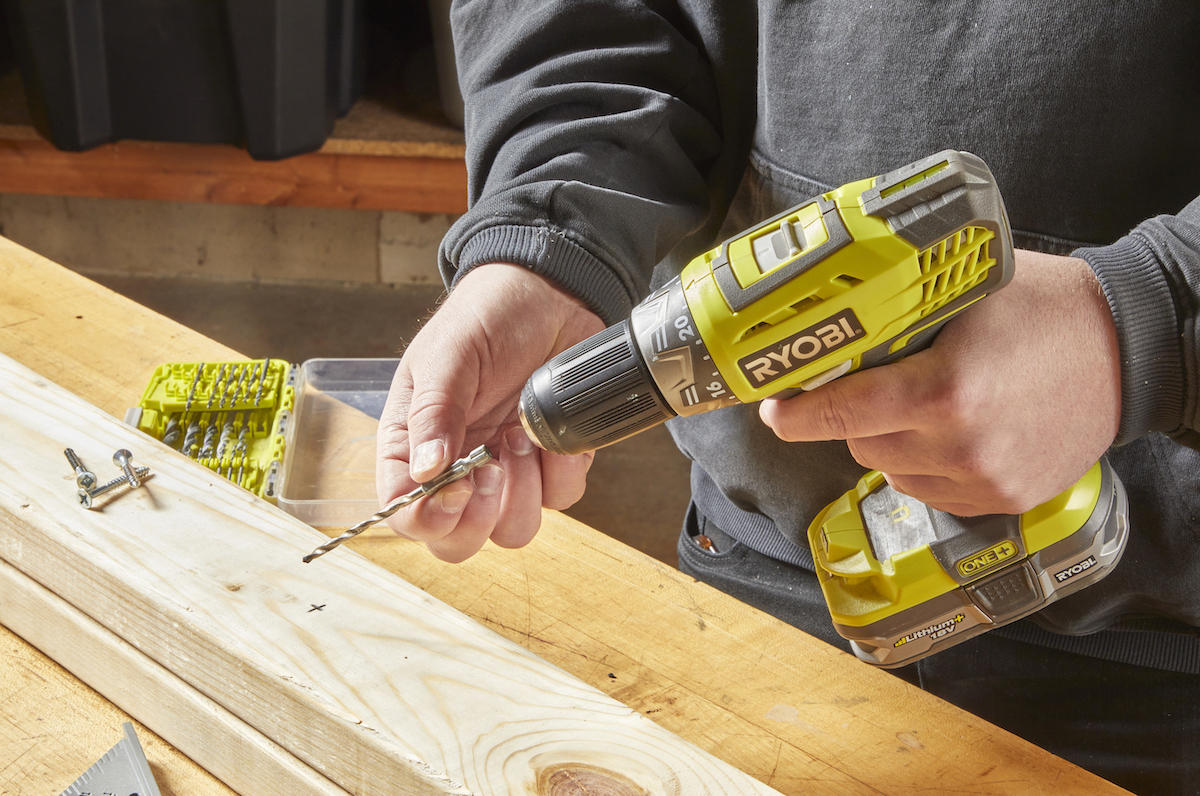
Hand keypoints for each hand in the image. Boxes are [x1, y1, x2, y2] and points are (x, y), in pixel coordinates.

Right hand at [375, 263, 605, 561]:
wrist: (549, 293)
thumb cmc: (487, 315)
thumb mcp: (449, 355)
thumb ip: (434, 413)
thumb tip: (424, 472)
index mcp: (413, 445)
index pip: (405, 512)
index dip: (429, 517)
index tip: (458, 487)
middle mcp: (457, 468)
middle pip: (457, 541)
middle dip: (479, 518)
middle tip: (494, 467)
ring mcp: (506, 470)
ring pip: (513, 531)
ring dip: (523, 494)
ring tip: (522, 436)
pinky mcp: (550, 463)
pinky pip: (560, 499)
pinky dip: (561, 472)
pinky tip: (550, 433)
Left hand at [759, 250, 1121, 515]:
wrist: (1129, 350)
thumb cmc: (1045, 309)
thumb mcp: (963, 295)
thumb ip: (895, 321)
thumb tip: (828, 333)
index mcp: (943, 391)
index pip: (839, 413)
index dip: (795, 413)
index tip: (774, 408)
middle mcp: (960, 446)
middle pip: (860, 444)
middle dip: (852, 416)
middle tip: (871, 384)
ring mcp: (984, 481)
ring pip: (893, 470)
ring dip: (890, 442)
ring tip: (925, 403)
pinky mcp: (1003, 501)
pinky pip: (931, 490)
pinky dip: (925, 464)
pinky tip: (952, 431)